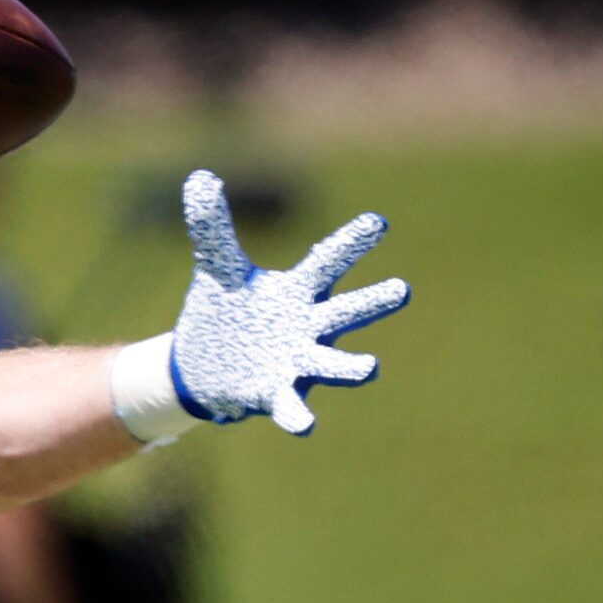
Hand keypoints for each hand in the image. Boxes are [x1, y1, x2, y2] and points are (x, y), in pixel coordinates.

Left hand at [170, 169, 410, 434]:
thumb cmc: (227, 311)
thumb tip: (200, 177)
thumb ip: (212, 226)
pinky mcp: (276, 392)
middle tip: (402, 290)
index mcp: (299, 290)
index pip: (327, 261)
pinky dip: (297, 414)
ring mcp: (297, 361)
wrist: (204, 364)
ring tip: (370, 369)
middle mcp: (308, 326)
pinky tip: (303, 425)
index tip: (377, 222)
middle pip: (346, 312)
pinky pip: (291, 406)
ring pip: (333, 362)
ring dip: (350, 366)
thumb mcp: (216, 267)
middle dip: (373, 303)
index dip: (350, 243)